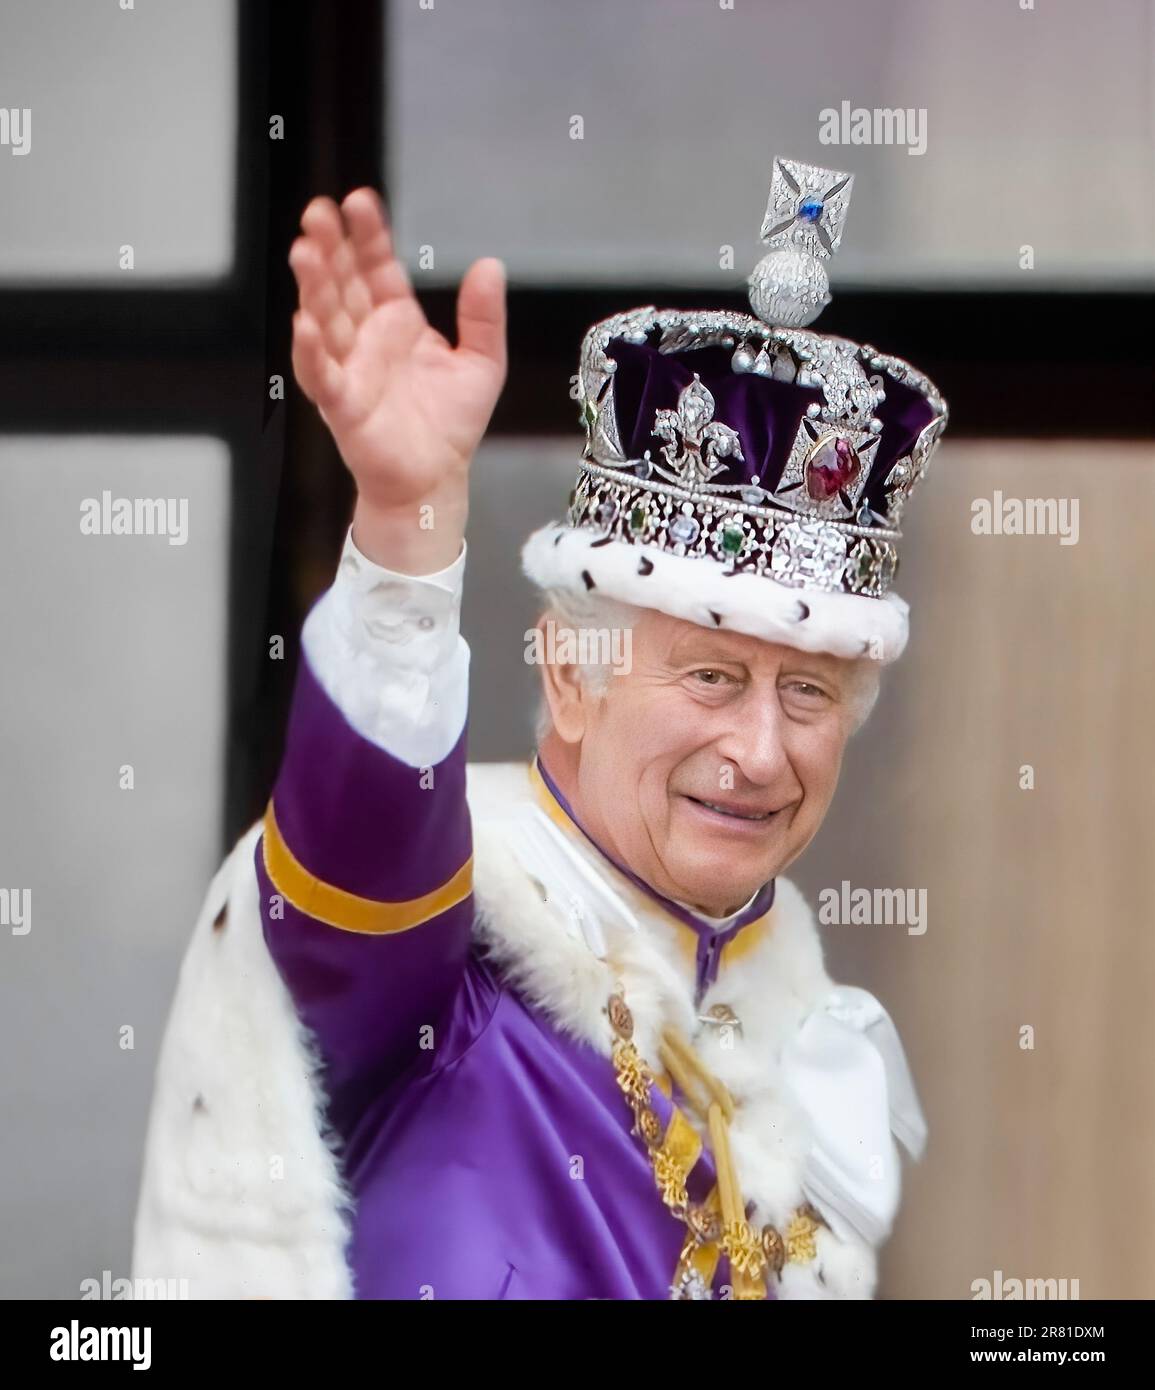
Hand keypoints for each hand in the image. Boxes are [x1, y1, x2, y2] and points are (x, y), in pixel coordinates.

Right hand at [289, 188, 506, 569]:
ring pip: (325, 319)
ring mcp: (350, 368)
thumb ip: (485, 317)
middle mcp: (367, 339)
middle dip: (330, 248)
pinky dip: (310, 351)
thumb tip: (489, 265)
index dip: (368, 236)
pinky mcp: (342, 405)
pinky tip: (304, 323)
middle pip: (343, 284)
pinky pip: (321, 375)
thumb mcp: (483, 364)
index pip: (377, 268)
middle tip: (319, 212)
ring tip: (305, 251)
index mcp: (397, 322)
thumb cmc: (450, 426)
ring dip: (313, 286)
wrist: (438, 480)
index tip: (360, 202)